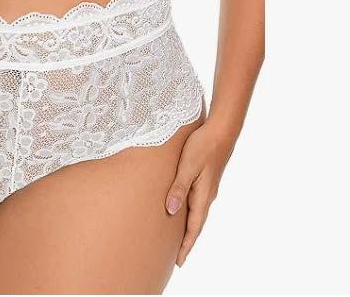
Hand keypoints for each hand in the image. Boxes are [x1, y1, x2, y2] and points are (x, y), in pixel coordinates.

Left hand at [165, 120, 235, 266]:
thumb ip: (178, 187)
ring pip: (196, 213)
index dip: (186, 245)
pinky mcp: (206, 178)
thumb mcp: (187, 166)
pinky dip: (189, 212)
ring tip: (178, 238)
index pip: (194, 227)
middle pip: (196, 224)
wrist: (221, 130)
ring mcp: (207, 187)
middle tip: (177, 257)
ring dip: (188, 227)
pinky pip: (196, 202)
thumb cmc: (202, 146)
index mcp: (203, 195)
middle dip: (187, 241)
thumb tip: (170, 210)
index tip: (179, 262)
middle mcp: (207, 195)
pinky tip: (182, 209)